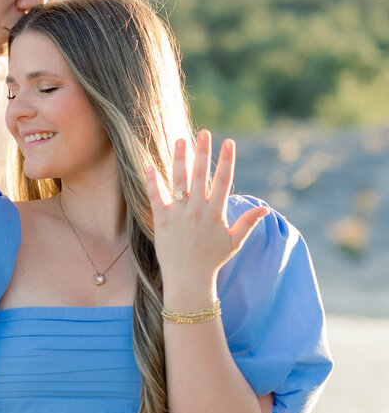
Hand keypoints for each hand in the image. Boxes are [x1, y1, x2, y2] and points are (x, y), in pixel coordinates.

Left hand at [146, 131, 267, 298]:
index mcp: (216, 212)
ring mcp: (179, 214)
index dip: (227, 160)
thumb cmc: (212, 261)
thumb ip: (248, 222)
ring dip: (180, 158)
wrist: (189, 279)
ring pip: (179, 180)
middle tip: (204, 133)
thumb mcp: (234, 242)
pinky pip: (156, 196)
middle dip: (203, 152)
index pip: (223, 180)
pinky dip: (152, 181)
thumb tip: (264, 209)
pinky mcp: (162, 220)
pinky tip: (149, 165)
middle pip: (201, 174)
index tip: (229, 142)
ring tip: (180, 140)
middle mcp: (198, 209)